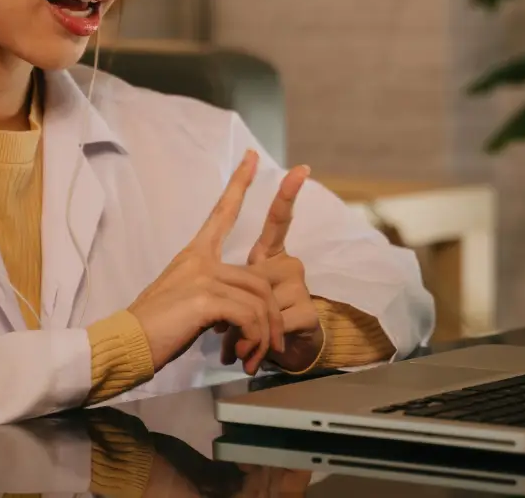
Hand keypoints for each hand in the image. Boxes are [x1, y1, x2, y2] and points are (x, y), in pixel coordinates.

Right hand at [128, 151, 285, 374]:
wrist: (125, 345)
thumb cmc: (153, 330)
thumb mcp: (186, 304)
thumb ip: (212, 296)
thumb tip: (236, 314)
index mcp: (194, 254)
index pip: (221, 212)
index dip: (239, 183)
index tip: (253, 157)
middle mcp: (200, 259)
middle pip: (259, 279)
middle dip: (271, 318)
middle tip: (272, 349)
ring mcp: (203, 276)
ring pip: (259, 300)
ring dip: (264, 334)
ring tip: (255, 359)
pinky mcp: (205, 299)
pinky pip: (249, 316)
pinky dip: (253, 338)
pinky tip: (242, 355)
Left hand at [221, 164, 324, 373]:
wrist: (280, 357)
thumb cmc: (252, 324)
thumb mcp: (232, 302)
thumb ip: (227, 292)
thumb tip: (216, 306)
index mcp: (269, 256)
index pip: (277, 221)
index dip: (286, 194)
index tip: (297, 167)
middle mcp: (288, 264)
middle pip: (254, 276)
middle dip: (235, 308)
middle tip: (224, 333)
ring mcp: (300, 286)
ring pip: (262, 301)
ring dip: (244, 329)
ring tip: (239, 349)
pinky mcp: (308, 311)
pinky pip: (274, 321)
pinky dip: (258, 342)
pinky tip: (258, 353)